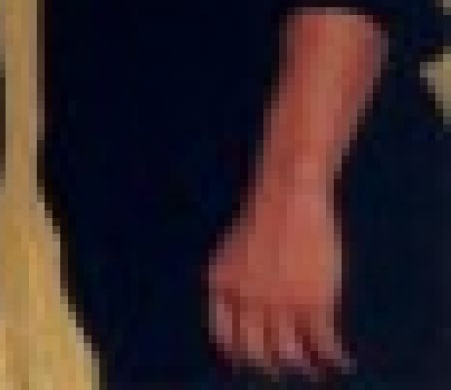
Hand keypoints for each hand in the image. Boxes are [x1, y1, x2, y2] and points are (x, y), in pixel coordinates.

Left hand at [207, 179, 350, 378]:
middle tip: (279, 372)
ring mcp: (280, 303)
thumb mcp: (234, 253)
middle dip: (269, 367)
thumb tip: (241, 318)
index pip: (223, 336)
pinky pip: (323, 344)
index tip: (245, 365)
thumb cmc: (264, 218)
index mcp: (221, 285)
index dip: (235, 354)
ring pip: (290, 354)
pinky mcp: (313, 302)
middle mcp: (246, 299)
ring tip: (313, 371)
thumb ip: (234, 284)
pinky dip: (334, 358)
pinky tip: (343, 362)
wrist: (289, 193)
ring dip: (303, 367)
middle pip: (255, 352)